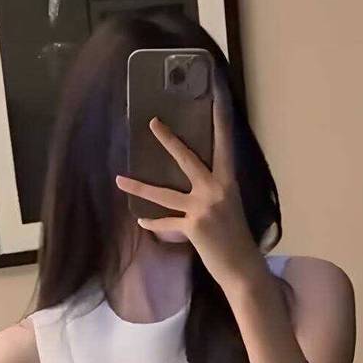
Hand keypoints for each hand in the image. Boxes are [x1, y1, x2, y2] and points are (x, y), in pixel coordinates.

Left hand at [114, 93, 265, 293]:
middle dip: (168, 139)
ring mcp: (202, 208)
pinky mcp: (192, 227)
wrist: (242, 268)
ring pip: (164, 194)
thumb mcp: (230, 206)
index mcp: (228, 181)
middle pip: (187, 158)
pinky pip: (166, 221)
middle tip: (152, 122)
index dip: (219, 119)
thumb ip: (215, 190)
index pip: (224, 143)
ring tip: (119, 180)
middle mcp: (215, 189)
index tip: (216, 94)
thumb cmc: (237, 238)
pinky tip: (141, 221)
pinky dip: (153, 223)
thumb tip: (197, 180)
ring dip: (139, 188)